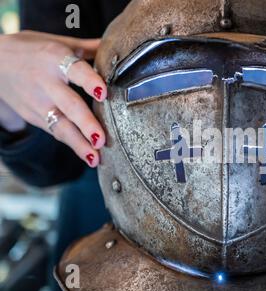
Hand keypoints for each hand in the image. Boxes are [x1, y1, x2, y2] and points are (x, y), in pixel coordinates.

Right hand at [0, 31, 106, 166]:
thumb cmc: (32, 49)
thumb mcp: (57, 42)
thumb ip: (88, 48)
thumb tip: (118, 47)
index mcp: (55, 58)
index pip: (76, 70)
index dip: (90, 81)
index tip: (104, 93)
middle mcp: (47, 82)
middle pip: (69, 105)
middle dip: (86, 124)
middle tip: (102, 140)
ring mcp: (39, 103)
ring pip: (61, 126)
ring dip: (79, 144)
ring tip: (95, 158)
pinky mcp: (34, 117)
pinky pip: (56, 132)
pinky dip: (73, 144)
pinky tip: (88, 156)